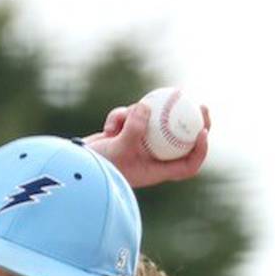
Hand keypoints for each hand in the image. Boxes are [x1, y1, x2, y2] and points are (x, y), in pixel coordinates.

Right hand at [87, 101, 210, 188]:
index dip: (200, 151)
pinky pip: (131, 116)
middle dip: (192, 122)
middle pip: (180, 140)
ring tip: (129, 115)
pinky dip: (121, 116)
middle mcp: (150, 158)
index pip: (187, 165)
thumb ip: (133, 129)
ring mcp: (138, 145)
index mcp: (155, 171)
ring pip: (154, 122)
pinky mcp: (124, 133)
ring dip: (142, 114)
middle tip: (200, 104)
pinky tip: (108, 127)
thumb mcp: (117, 150)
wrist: (72, 169)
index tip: (202, 132)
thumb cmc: (96, 168)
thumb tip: (144, 106)